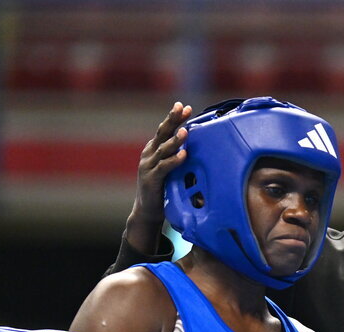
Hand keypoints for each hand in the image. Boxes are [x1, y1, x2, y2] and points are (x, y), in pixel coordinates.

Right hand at [124, 102, 191, 255]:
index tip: (185, 107)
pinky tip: (183, 155)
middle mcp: (149, 155)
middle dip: (173, 120)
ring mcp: (148, 166)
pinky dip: (174, 161)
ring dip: (175, 140)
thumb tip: (196, 148)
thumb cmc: (162, 190)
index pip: (165, 130)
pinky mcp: (151, 180)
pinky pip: (164, 168)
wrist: (146, 211)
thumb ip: (177, 158)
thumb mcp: (169, 170)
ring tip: (185, 131)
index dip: (174, 118)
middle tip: (182, 108)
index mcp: (153, 150)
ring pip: (163, 149)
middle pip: (162, 133)